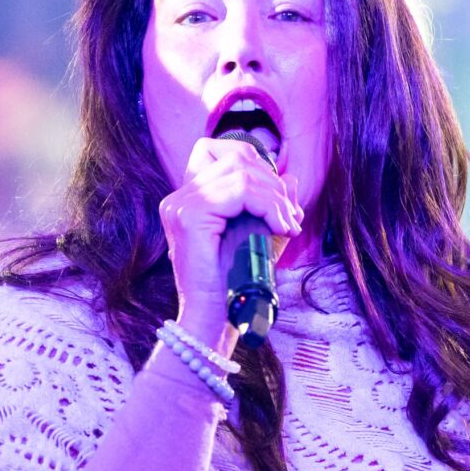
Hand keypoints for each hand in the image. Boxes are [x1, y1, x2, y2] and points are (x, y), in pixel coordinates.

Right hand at [159, 135, 299, 350]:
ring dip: (275, 197)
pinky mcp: (190, 216)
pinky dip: (268, 205)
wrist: (215, 319)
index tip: (275, 201)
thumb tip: (290, 177)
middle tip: (289, 218)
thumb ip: (271, 205)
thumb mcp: (259, 235)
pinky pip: (240, 191)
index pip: (218, 151)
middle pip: (235, 158)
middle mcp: (179, 198)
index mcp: (188, 199)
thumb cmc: (235, 283)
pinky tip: (280, 227)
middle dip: (273, 184)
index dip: (255, 164)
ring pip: (242, 172)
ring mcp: (180, 205)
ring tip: (287, 225)